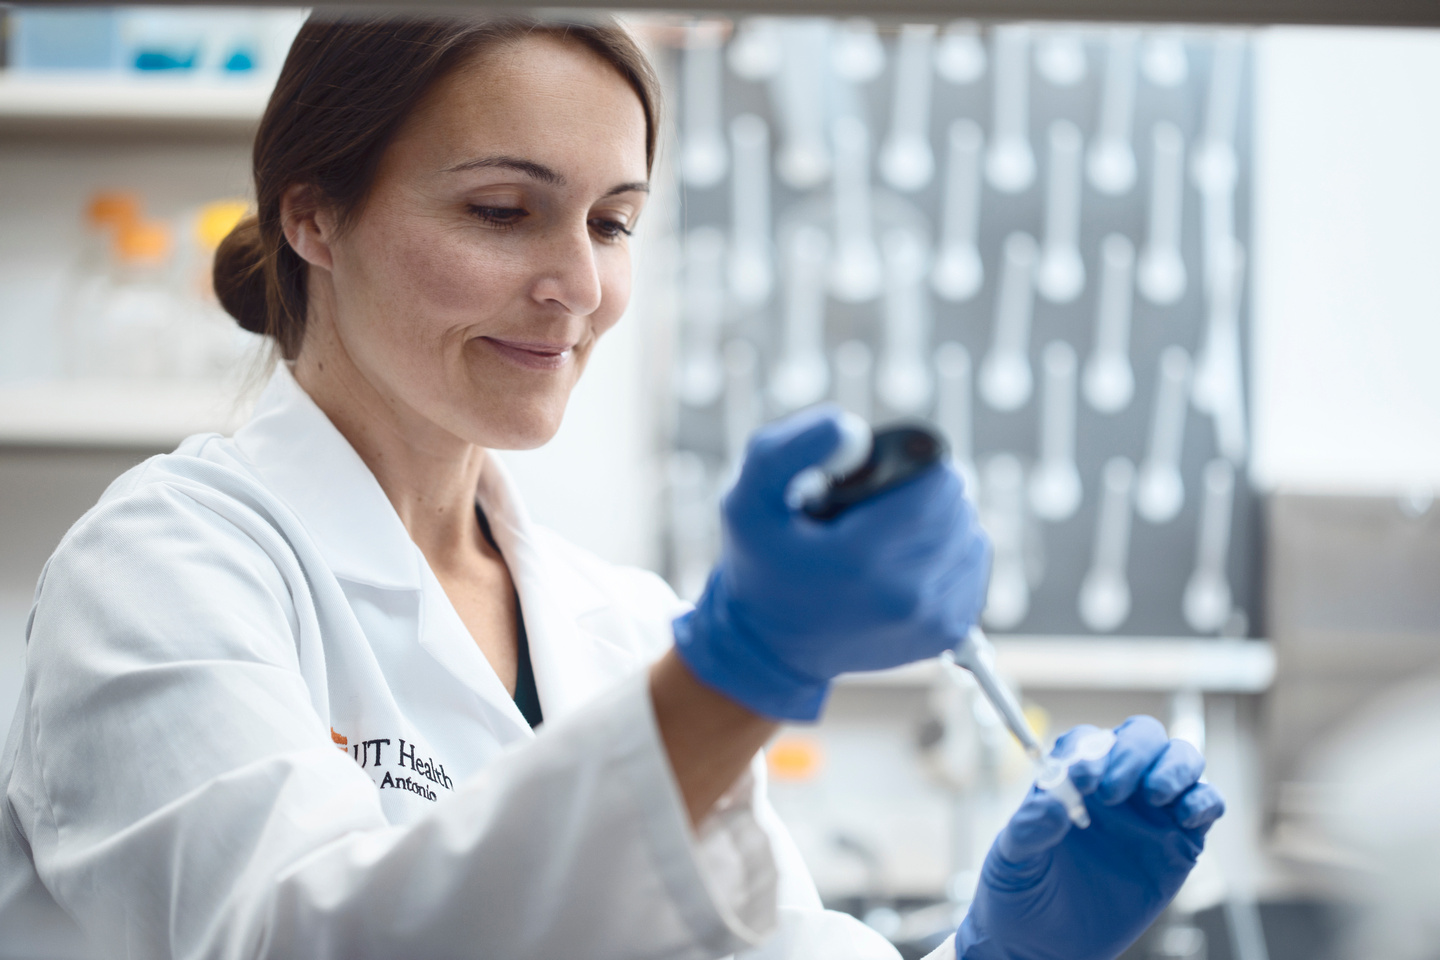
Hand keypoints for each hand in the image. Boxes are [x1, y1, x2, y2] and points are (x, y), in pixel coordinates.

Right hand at [672, 406, 989, 720]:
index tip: (880, 475)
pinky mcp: (945, 633)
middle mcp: (905, 594)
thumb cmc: (762, 562)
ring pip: (970, 534)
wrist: (772, 644)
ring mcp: (930, 619)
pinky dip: (949, 553)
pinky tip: (907, 558)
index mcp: (861, 558)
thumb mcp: (748, 499)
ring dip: (939, 523)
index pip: (939, 484)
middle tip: (878, 506)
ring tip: (889, 533)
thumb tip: (854, 431)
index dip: (913, 464)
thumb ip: (790, 450)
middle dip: (924, 493)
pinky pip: (972, 566)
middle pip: (957, 507)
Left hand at [957, 716, 1225, 959]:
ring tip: (1155, 794)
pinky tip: (1186, 816)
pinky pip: (1206, 805)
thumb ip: (1029, 829)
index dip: (1088, 751)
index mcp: (1070, 781)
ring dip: (1175, 766)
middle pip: (1141, 737)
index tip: (1080, 777)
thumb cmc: (1021, 893)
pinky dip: (1205, 800)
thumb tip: (1052, 804)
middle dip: (1134, 751)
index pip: (1087, 742)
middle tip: (1113, 790)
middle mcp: (1114, 788)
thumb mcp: (1012, 861)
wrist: (1045, 946)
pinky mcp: (1179, 844)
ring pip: (1180, 760)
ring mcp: (1150, 813)